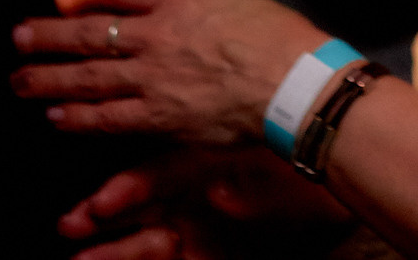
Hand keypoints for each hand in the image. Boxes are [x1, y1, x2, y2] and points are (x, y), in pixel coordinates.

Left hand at [12, 0, 326, 143]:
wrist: (295, 83)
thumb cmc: (281, 38)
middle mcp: (158, 33)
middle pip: (89, 32)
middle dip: (48, 36)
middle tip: (19, 38)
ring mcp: (154, 76)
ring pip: (88, 77)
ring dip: (49, 79)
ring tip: (22, 81)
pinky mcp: (159, 115)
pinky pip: (106, 116)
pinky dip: (78, 117)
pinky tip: (58, 117)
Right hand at [59, 145, 351, 259]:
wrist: (344, 227)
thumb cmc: (317, 195)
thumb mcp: (287, 188)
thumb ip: (251, 193)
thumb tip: (219, 192)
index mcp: (217, 166)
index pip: (165, 173)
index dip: (132, 188)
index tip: (102, 202)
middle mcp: (200, 196)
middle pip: (143, 203)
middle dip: (104, 214)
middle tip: (72, 223)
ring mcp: (198, 228)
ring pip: (143, 236)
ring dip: (109, 245)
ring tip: (75, 253)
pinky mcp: (201, 253)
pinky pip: (159, 256)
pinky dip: (126, 258)